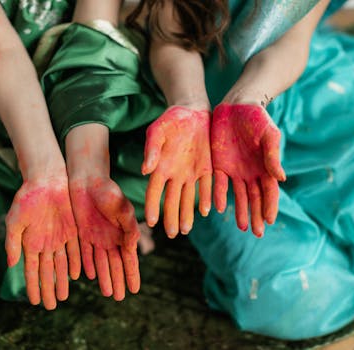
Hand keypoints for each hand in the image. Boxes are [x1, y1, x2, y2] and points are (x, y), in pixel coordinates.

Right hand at [5, 174, 80, 309]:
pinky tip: (77, 275)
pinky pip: (75, 250)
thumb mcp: (15, 222)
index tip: (34, 302)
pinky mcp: (73, 229)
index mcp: (30, 243)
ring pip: (62, 264)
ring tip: (64, 296)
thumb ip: (13, 244)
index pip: (31, 271)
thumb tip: (12, 266)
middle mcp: (45, 243)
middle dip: (49, 289)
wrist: (46, 180)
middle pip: (48, 272)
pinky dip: (76, 262)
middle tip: (51, 306)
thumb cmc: (27, 199)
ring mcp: (60, 237)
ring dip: (63, 280)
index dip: (33, 286)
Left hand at [69, 176, 139, 300]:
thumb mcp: (122, 208)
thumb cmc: (108, 191)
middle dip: (118, 281)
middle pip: (115, 264)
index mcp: (124, 232)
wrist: (87, 180)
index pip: (129, 259)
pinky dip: (88, 265)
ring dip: (104, 277)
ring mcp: (97, 237)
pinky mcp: (83, 233)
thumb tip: (132, 248)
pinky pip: (86, 254)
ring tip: (107, 293)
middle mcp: (111, 238)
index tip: (135, 290)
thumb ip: (128, 228)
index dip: (132, 274)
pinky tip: (89, 276)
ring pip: (101, 263)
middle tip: (121, 298)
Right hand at [142, 106, 212, 237]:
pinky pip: (207, 186)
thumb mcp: (158, 131)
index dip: (152, 206)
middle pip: (172, 200)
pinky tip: (208, 210)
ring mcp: (192, 173)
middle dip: (171, 217)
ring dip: (187, 214)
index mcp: (161, 167)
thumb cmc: (171, 120)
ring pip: (189, 198)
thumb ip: (151, 149)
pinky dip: (207, 198)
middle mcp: (176, 174)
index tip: (151, 222)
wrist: (193, 112)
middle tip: (171, 234)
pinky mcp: (207, 168)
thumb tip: (145, 170)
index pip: (154, 191)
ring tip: (185, 230)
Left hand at [211, 103, 285, 236]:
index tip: (269, 221)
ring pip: (239, 195)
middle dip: (257, 215)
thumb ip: (272, 156)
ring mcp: (235, 170)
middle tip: (257, 233)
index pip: (270, 192)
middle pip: (255, 198)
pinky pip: (219, 184)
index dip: (270, 206)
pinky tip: (217, 207)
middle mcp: (252, 172)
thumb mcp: (268, 135)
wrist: (237, 105)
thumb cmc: (258, 119)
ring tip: (242, 226)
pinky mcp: (219, 165)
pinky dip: (219, 195)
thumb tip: (281, 178)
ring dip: (241, 211)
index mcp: (266, 167)